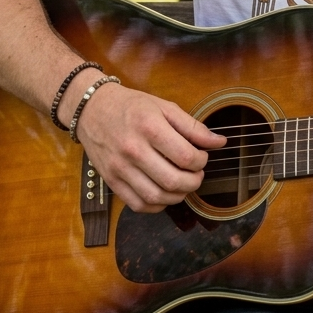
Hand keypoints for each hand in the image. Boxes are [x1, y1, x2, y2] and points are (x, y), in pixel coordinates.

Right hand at [74, 83, 226, 212]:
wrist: (92, 109)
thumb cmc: (132, 106)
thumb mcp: (165, 107)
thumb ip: (193, 126)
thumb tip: (220, 142)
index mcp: (150, 127)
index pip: (186, 157)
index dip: (202, 162)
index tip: (202, 157)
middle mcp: (133, 150)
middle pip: (173, 181)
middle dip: (194, 182)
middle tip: (197, 175)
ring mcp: (120, 168)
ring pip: (156, 197)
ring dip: (177, 196)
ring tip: (183, 185)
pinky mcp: (111, 181)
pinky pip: (138, 205)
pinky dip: (157, 205)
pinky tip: (164, 194)